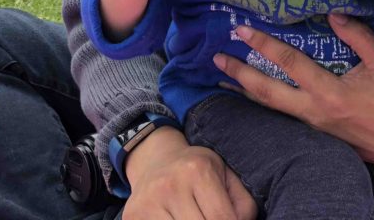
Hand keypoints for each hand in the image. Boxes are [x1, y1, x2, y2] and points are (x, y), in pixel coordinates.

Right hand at [124, 127, 256, 219]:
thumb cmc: (197, 171)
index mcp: (198, 170)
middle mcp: (170, 185)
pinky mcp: (132, 216)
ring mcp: (148, 202)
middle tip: (210, 219)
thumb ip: (241, 205)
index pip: (221, 219)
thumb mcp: (224, 176)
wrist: (155, 159)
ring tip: (195, 218)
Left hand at [214, 15, 373, 167]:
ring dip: (244, 90)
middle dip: (240, 74)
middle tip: (217, 57)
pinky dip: (261, 104)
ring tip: (222, 76)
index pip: (289, 63)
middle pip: (267, 92)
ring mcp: (311, 125)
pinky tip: (249, 95)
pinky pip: (280, 116)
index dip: (264, 45)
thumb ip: (359, 37)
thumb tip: (334, 14)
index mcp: (330, 92)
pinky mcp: (313, 133)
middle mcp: (313, 111)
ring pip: (269, 108)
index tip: (242, 30)